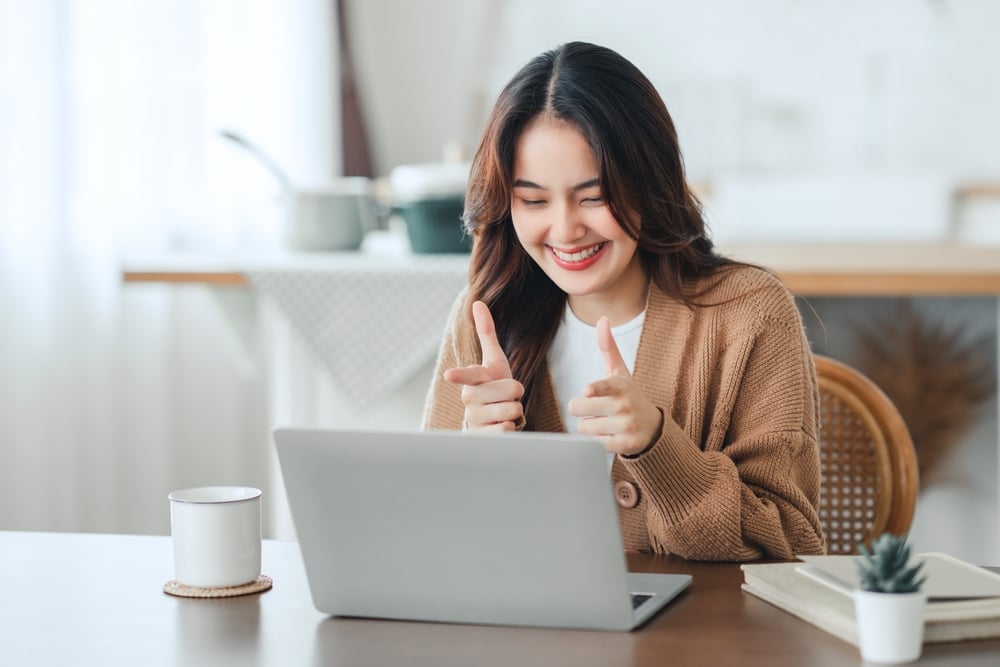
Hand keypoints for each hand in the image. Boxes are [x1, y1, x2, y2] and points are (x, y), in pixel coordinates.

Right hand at [443, 301, 524, 430]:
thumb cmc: (493, 386)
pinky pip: (507, 429)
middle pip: (512, 390)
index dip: (460, 374)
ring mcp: (475, 420)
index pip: (468, 375)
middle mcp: (469, 400)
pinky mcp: (482, 438)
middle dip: (516, 393)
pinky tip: (499, 427)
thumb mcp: (493, 361)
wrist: (488, 421)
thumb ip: (486, 332)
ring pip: (513, 410)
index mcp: (472, 380)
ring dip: (514, 411)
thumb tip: (478, 303)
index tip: (448, 374)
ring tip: (502, 411)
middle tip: (505, 396)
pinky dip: (510, 428)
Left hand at [568, 316, 662, 455]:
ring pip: (584, 428)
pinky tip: (610, 435)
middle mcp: (625, 406)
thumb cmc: (628, 395)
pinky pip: (594, 444)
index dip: (594, 389)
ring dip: (589, 427)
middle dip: (581, 409)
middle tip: (594, 408)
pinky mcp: (624, 446)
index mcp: (621, 386)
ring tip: (605, 422)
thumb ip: (608, 347)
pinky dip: (597, 441)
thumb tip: (602, 319)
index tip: (587, 390)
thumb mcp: (620, 371)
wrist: (653, 428)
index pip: (604, 387)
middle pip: (580, 408)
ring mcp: (625, 427)